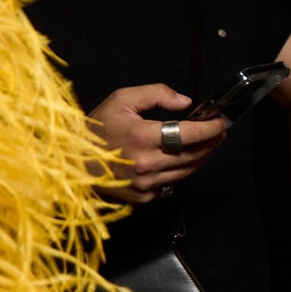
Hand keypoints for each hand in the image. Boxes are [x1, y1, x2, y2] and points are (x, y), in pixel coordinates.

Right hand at [86, 84, 226, 203]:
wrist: (69, 160)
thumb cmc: (95, 128)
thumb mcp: (122, 100)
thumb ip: (156, 94)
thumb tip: (185, 102)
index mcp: (141, 137)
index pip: (189, 134)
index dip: (210, 129)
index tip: (221, 123)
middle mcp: (146, 163)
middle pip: (193, 154)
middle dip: (211, 143)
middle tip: (219, 133)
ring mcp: (145, 183)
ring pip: (186, 171)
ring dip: (200, 157)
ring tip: (206, 145)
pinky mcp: (143, 197)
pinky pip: (171, 184)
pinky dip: (178, 172)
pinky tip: (179, 161)